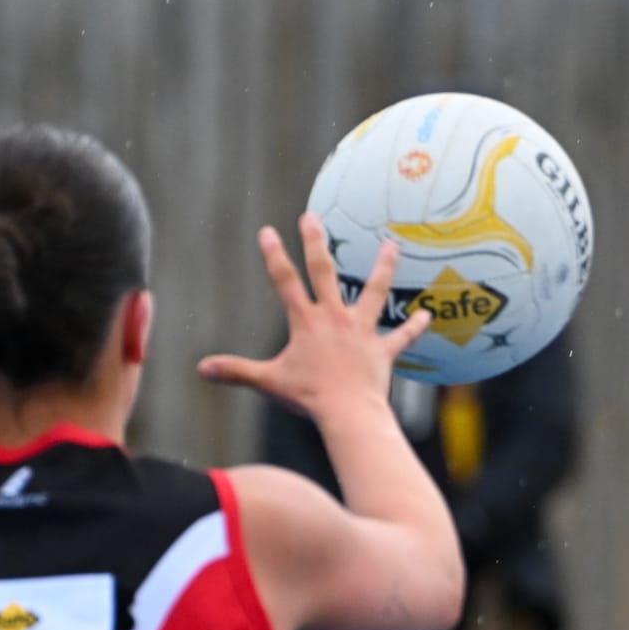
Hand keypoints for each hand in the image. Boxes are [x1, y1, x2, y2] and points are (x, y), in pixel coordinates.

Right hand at [197, 214, 430, 418]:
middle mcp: (334, 319)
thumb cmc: (308, 398)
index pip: (284, 282)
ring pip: (373, 292)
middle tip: (312, 217)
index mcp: (306, 322)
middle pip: (324, 273)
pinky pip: (402, 337)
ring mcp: (362, 332)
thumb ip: (235, 371)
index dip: (273, 255)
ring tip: (391, 245)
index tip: (267, 230)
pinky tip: (427, 315)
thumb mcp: (268, 382)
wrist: (348, 413)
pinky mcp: (383, 351)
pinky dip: (414, 327)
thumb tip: (201, 369)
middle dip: (315, 243)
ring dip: (382, 268)